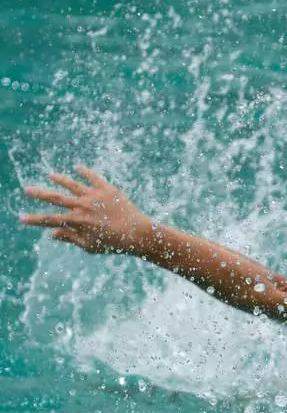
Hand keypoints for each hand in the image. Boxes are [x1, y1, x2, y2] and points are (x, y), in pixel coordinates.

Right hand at [19, 165, 154, 254]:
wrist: (139, 234)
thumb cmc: (115, 244)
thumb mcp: (91, 246)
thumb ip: (71, 238)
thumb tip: (52, 233)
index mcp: (77, 221)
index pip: (49, 220)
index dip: (34, 219)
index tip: (21, 218)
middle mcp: (82, 206)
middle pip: (56, 198)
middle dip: (40, 194)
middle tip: (27, 189)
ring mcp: (94, 196)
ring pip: (72, 185)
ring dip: (61, 180)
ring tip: (51, 175)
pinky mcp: (107, 189)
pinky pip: (94, 178)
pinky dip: (85, 172)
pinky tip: (78, 167)